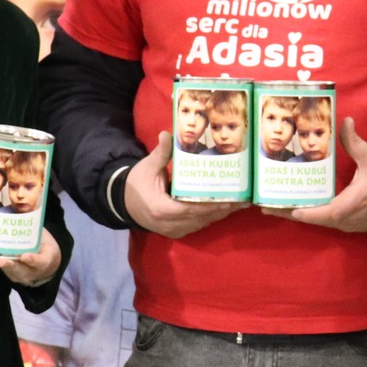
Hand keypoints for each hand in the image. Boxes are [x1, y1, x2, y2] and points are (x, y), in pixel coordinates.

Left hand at [0, 228, 62, 286]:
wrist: (46, 261)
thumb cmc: (44, 244)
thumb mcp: (44, 236)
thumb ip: (33, 227)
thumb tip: (19, 208)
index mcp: (47, 259)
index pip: (41, 261)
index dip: (33, 260)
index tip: (24, 256)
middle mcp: (35, 271)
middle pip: (22, 271)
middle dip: (11, 266)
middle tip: (1, 261)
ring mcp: (23, 275)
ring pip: (12, 273)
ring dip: (0, 265)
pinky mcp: (13, 275)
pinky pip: (5, 271)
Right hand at [124, 132, 246, 237]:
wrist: (123, 203)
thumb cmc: (136, 183)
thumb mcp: (147, 167)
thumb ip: (161, 153)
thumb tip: (168, 134)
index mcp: (162, 208)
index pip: (192, 209)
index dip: (212, 205)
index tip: (230, 199)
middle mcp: (170, 224)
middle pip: (202, 218)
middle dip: (223, 209)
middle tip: (243, 200)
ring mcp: (173, 230)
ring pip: (202, 224)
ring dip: (220, 214)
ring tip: (239, 204)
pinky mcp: (176, 232)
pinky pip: (197, 226)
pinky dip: (211, 218)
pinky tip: (224, 209)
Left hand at [267, 118, 366, 232]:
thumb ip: (355, 142)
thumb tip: (345, 121)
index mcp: (346, 206)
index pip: (317, 213)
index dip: (297, 211)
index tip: (277, 207)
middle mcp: (344, 220)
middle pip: (311, 219)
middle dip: (288, 211)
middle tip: (265, 204)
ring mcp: (347, 224)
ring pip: (317, 221)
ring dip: (298, 213)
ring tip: (276, 203)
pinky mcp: (350, 224)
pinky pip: (326, 220)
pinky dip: (312, 213)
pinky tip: (300, 204)